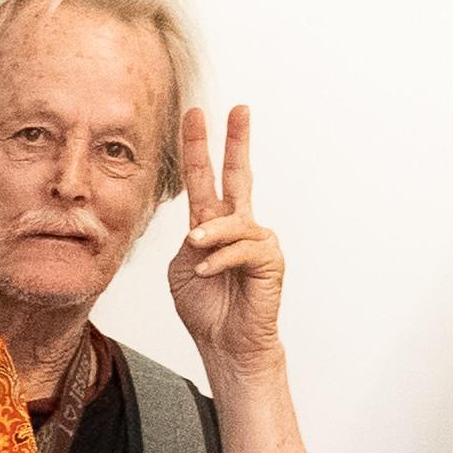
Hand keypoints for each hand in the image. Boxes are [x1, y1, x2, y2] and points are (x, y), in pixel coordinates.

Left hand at [163, 104, 288, 370]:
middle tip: (239, 109)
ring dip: (211, 234)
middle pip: (239, 175)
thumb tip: (200, 228)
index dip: (198, 147)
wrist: (225, 343)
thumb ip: (189, 240)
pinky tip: (206, 271)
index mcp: (213, 224)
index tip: (194, 114)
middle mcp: (239, 226)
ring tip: (196, 247)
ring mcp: (257, 241)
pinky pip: (243, 248)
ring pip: (234, 221)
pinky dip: (219, 259)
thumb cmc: (205, 307)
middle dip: (237, 141)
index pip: (205, 178)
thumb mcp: (182, 267)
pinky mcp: (270, 260)